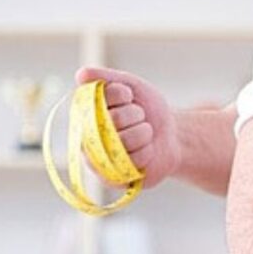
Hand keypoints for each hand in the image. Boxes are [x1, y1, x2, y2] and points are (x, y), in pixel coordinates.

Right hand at [73, 67, 179, 187]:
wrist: (172, 136)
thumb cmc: (148, 110)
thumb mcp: (132, 87)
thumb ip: (107, 79)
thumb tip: (81, 74)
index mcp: (84, 113)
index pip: (100, 96)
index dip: (122, 94)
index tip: (130, 97)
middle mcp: (86, 137)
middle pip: (113, 119)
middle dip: (136, 114)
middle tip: (140, 118)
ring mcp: (99, 160)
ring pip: (124, 140)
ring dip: (144, 133)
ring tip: (144, 134)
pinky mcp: (114, 179)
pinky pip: (134, 160)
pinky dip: (147, 152)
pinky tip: (145, 152)